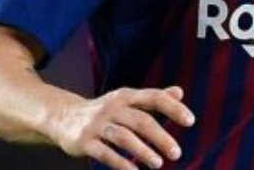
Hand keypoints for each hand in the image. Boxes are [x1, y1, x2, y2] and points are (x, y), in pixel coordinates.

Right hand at [51, 85, 195, 169]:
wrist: (62, 117)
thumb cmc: (104, 111)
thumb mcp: (126, 100)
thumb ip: (152, 98)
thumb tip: (180, 91)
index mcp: (125, 96)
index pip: (153, 97)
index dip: (173, 107)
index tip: (190, 121)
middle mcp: (112, 107)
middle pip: (140, 120)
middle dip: (161, 137)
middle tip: (177, 153)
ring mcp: (97, 124)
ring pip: (123, 137)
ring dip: (142, 151)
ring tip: (158, 163)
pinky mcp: (84, 141)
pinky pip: (104, 153)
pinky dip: (120, 163)